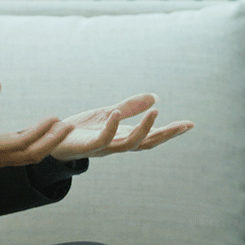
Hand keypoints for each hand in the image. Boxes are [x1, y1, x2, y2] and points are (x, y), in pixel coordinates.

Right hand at [0, 81, 74, 170]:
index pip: (22, 142)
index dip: (41, 132)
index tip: (54, 118)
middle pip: (32, 155)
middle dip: (53, 141)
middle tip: (69, 126)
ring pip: (28, 158)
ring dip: (46, 145)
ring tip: (61, 130)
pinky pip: (21, 157)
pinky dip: (36, 148)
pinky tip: (42, 137)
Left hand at [51, 93, 193, 160]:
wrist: (54, 139)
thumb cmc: (82, 129)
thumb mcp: (109, 113)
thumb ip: (130, 107)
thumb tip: (155, 97)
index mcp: (125, 137)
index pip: (153, 136)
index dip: (171, 131)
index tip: (190, 124)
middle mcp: (118, 145)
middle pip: (148, 143)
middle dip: (167, 135)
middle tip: (184, 125)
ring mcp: (105, 148)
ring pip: (130, 144)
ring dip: (143, 129)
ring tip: (155, 112)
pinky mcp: (88, 146)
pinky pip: (103, 140)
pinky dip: (112, 128)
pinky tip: (117, 114)